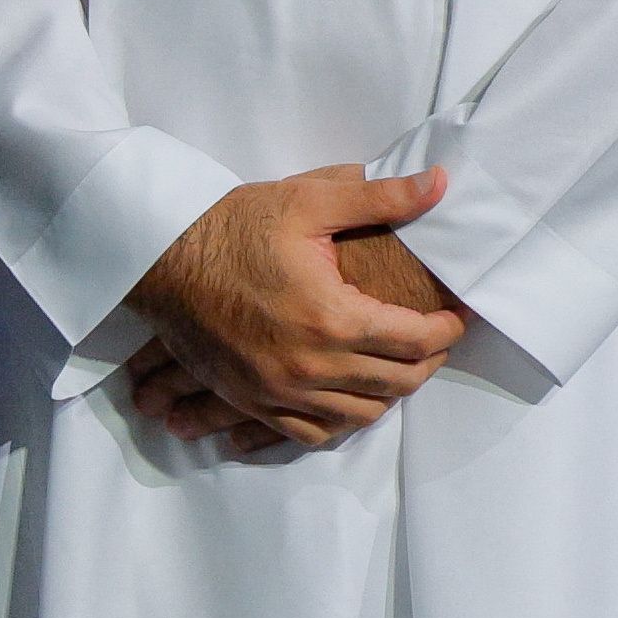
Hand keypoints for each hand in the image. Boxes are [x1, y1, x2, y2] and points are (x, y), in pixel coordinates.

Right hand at [124, 164, 465, 450]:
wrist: (162, 259)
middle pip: (396, 382)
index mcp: (331, 317)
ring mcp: (279, 391)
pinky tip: (350, 397)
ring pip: (361, 415)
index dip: (446, 329)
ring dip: (390, 393)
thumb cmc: (233, 226)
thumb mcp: (308, 201)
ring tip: (399, 364)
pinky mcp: (253, 401)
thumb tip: (439, 185)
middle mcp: (310, 366)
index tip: (456, 315)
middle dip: (428, 361)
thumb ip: (380, 198)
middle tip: (436, 337)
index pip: (415, 340)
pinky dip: (342, 420)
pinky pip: (313, 432)